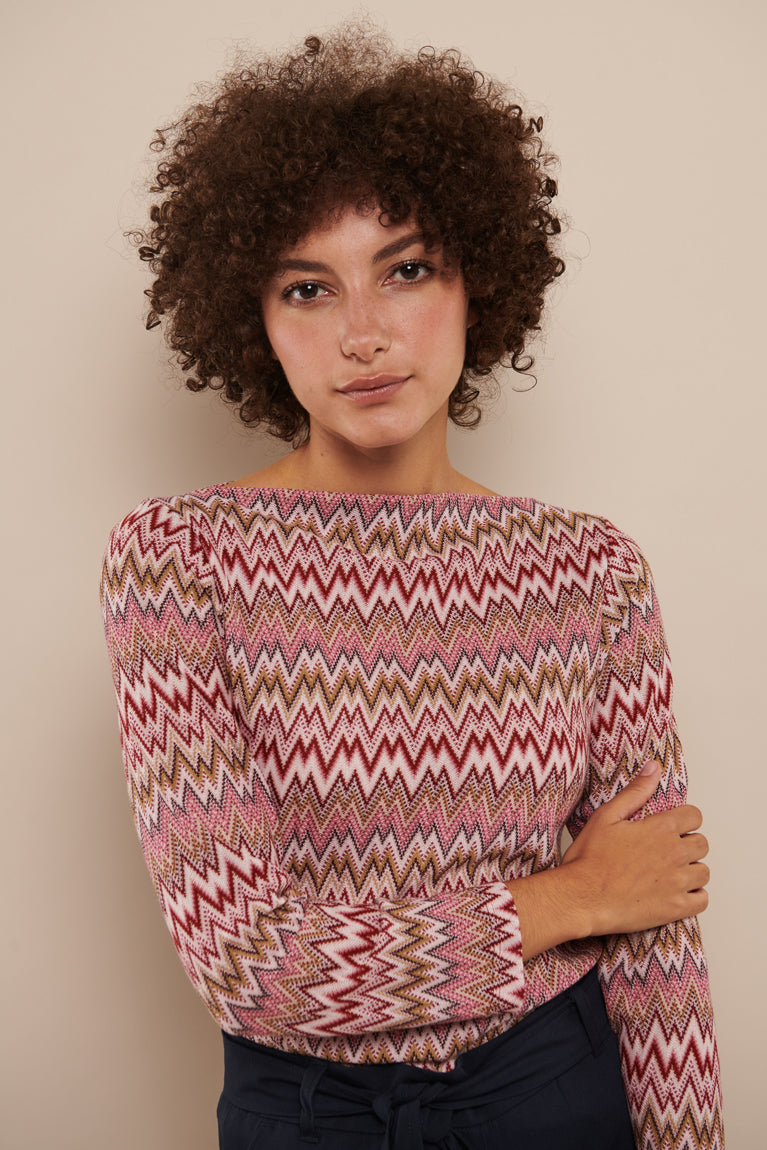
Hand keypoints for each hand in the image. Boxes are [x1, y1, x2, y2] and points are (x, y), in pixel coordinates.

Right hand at [561, 760, 709, 935]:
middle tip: (668, 851)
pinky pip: (702, 900)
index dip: (684, 820)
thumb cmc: (589, 859)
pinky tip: (676, 893)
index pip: (695, 816)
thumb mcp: (606, 816)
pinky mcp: (676, 908)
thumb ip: (635, 791)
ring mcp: (678, 882)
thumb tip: (654, 767)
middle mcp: (675, 853)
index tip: (672, 827)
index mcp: (660, 828)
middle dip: (689, 844)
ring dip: (691, 870)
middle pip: (702, 844)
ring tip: (670, 873)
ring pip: (704, 872)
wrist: (581, 898)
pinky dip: (694, 896)